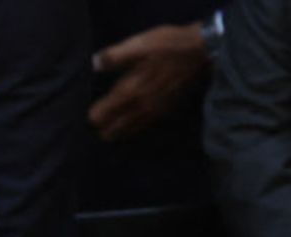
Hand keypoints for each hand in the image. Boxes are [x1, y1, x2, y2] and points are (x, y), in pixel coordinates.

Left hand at [89, 23, 208, 141]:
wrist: (200, 52)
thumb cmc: (168, 45)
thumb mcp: (138, 44)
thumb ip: (115, 57)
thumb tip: (94, 64)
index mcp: (131, 89)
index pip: (107, 110)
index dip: (96, 116)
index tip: (90, 119)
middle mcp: (142, 105)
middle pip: (119, 126)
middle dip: (108, 131)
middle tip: (99, 134)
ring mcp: (156, 110)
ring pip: (134, 128)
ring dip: (122, 134)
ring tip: (112, 138)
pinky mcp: (167, 109)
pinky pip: (147, 126)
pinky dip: (137, 130)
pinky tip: (136, 129)